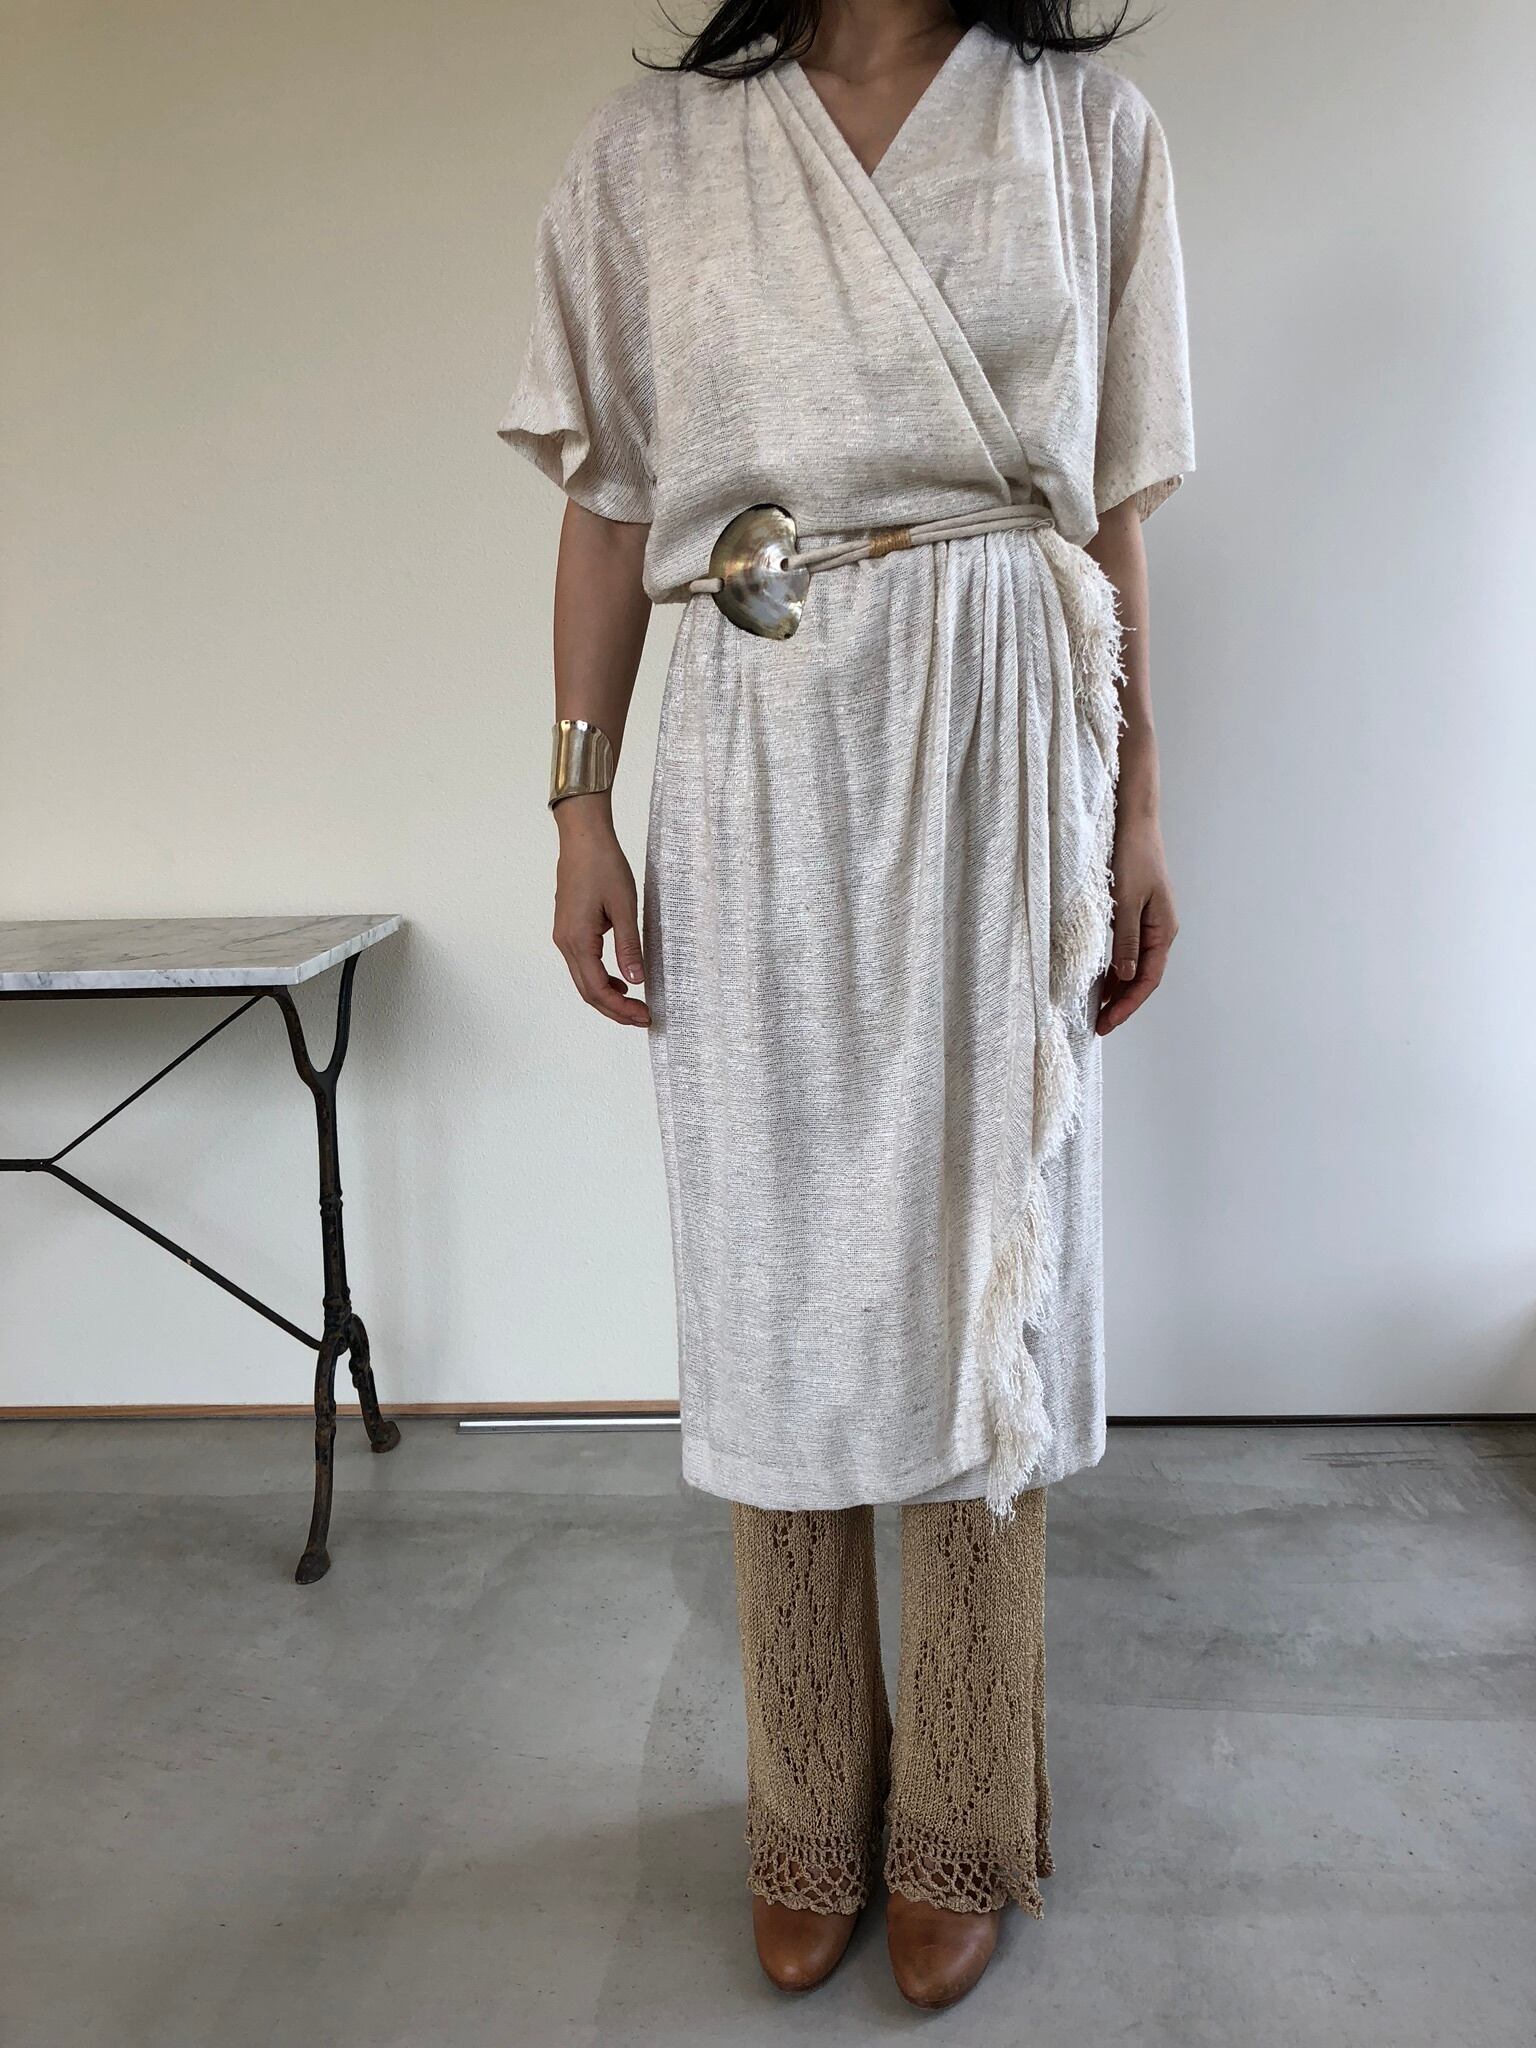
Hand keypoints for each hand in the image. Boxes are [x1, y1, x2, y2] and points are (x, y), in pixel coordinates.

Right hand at [552, 797, 648, 1026]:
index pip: (598, 989)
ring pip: (583, 981)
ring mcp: (564, 937)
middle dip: (614, 1010)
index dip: (621, 1008)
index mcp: (578, 940)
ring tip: (634, 1005)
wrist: (583, 839)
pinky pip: (582, 965)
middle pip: (587, 992)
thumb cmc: (604, 866)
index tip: (645, 1015)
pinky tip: (620, 981)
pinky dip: (600, 980)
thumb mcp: (624, 907)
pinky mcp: (568, 930)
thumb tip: (636, 981)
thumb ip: (629, 947)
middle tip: (643, 1017)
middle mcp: (565, 943)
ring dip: (607, 997)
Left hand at [1096, 811, 1177, 1035]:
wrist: (1134, 823)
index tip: (1107, 1023)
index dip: (1128, 1005)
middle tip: (1099, 1025)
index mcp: (1163, 930)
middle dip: (1122, 1003)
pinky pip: (1128, 950)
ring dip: (1118, 988)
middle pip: (1142, 977)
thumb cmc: (1132, 857)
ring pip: (1134, 966)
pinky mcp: (1137, 914)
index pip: (1147, 979)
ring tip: (1097, 1009)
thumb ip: (1125, 941)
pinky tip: (1101, 979)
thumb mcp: (1125, 902)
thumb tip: (1124, 977)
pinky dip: (1115, 968)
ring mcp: (1149, 923)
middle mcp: (1160, 931)